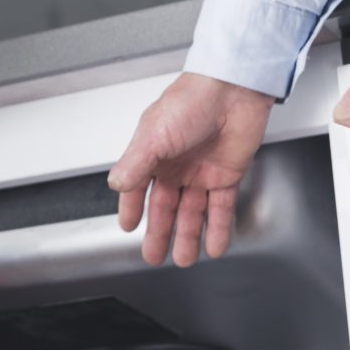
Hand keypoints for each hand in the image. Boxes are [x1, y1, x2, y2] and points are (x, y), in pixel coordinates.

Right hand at [107, 72, 274, 266]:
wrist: (233, 91)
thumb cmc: (191, 101)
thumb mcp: (154, 135)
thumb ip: (135, 164)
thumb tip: (116, 185)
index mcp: (153, 153)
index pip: (138, 189)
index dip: (132, 210)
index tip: (128, 228)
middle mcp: (176, 165)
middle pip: (165, 207)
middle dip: (159, 233)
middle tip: (155, 255)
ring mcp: (202, 171)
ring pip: (192, 212)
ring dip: (188, 236)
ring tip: (183, 258)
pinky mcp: (227, 175)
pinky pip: (221, 208)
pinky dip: (218, 228)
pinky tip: (214, 245)